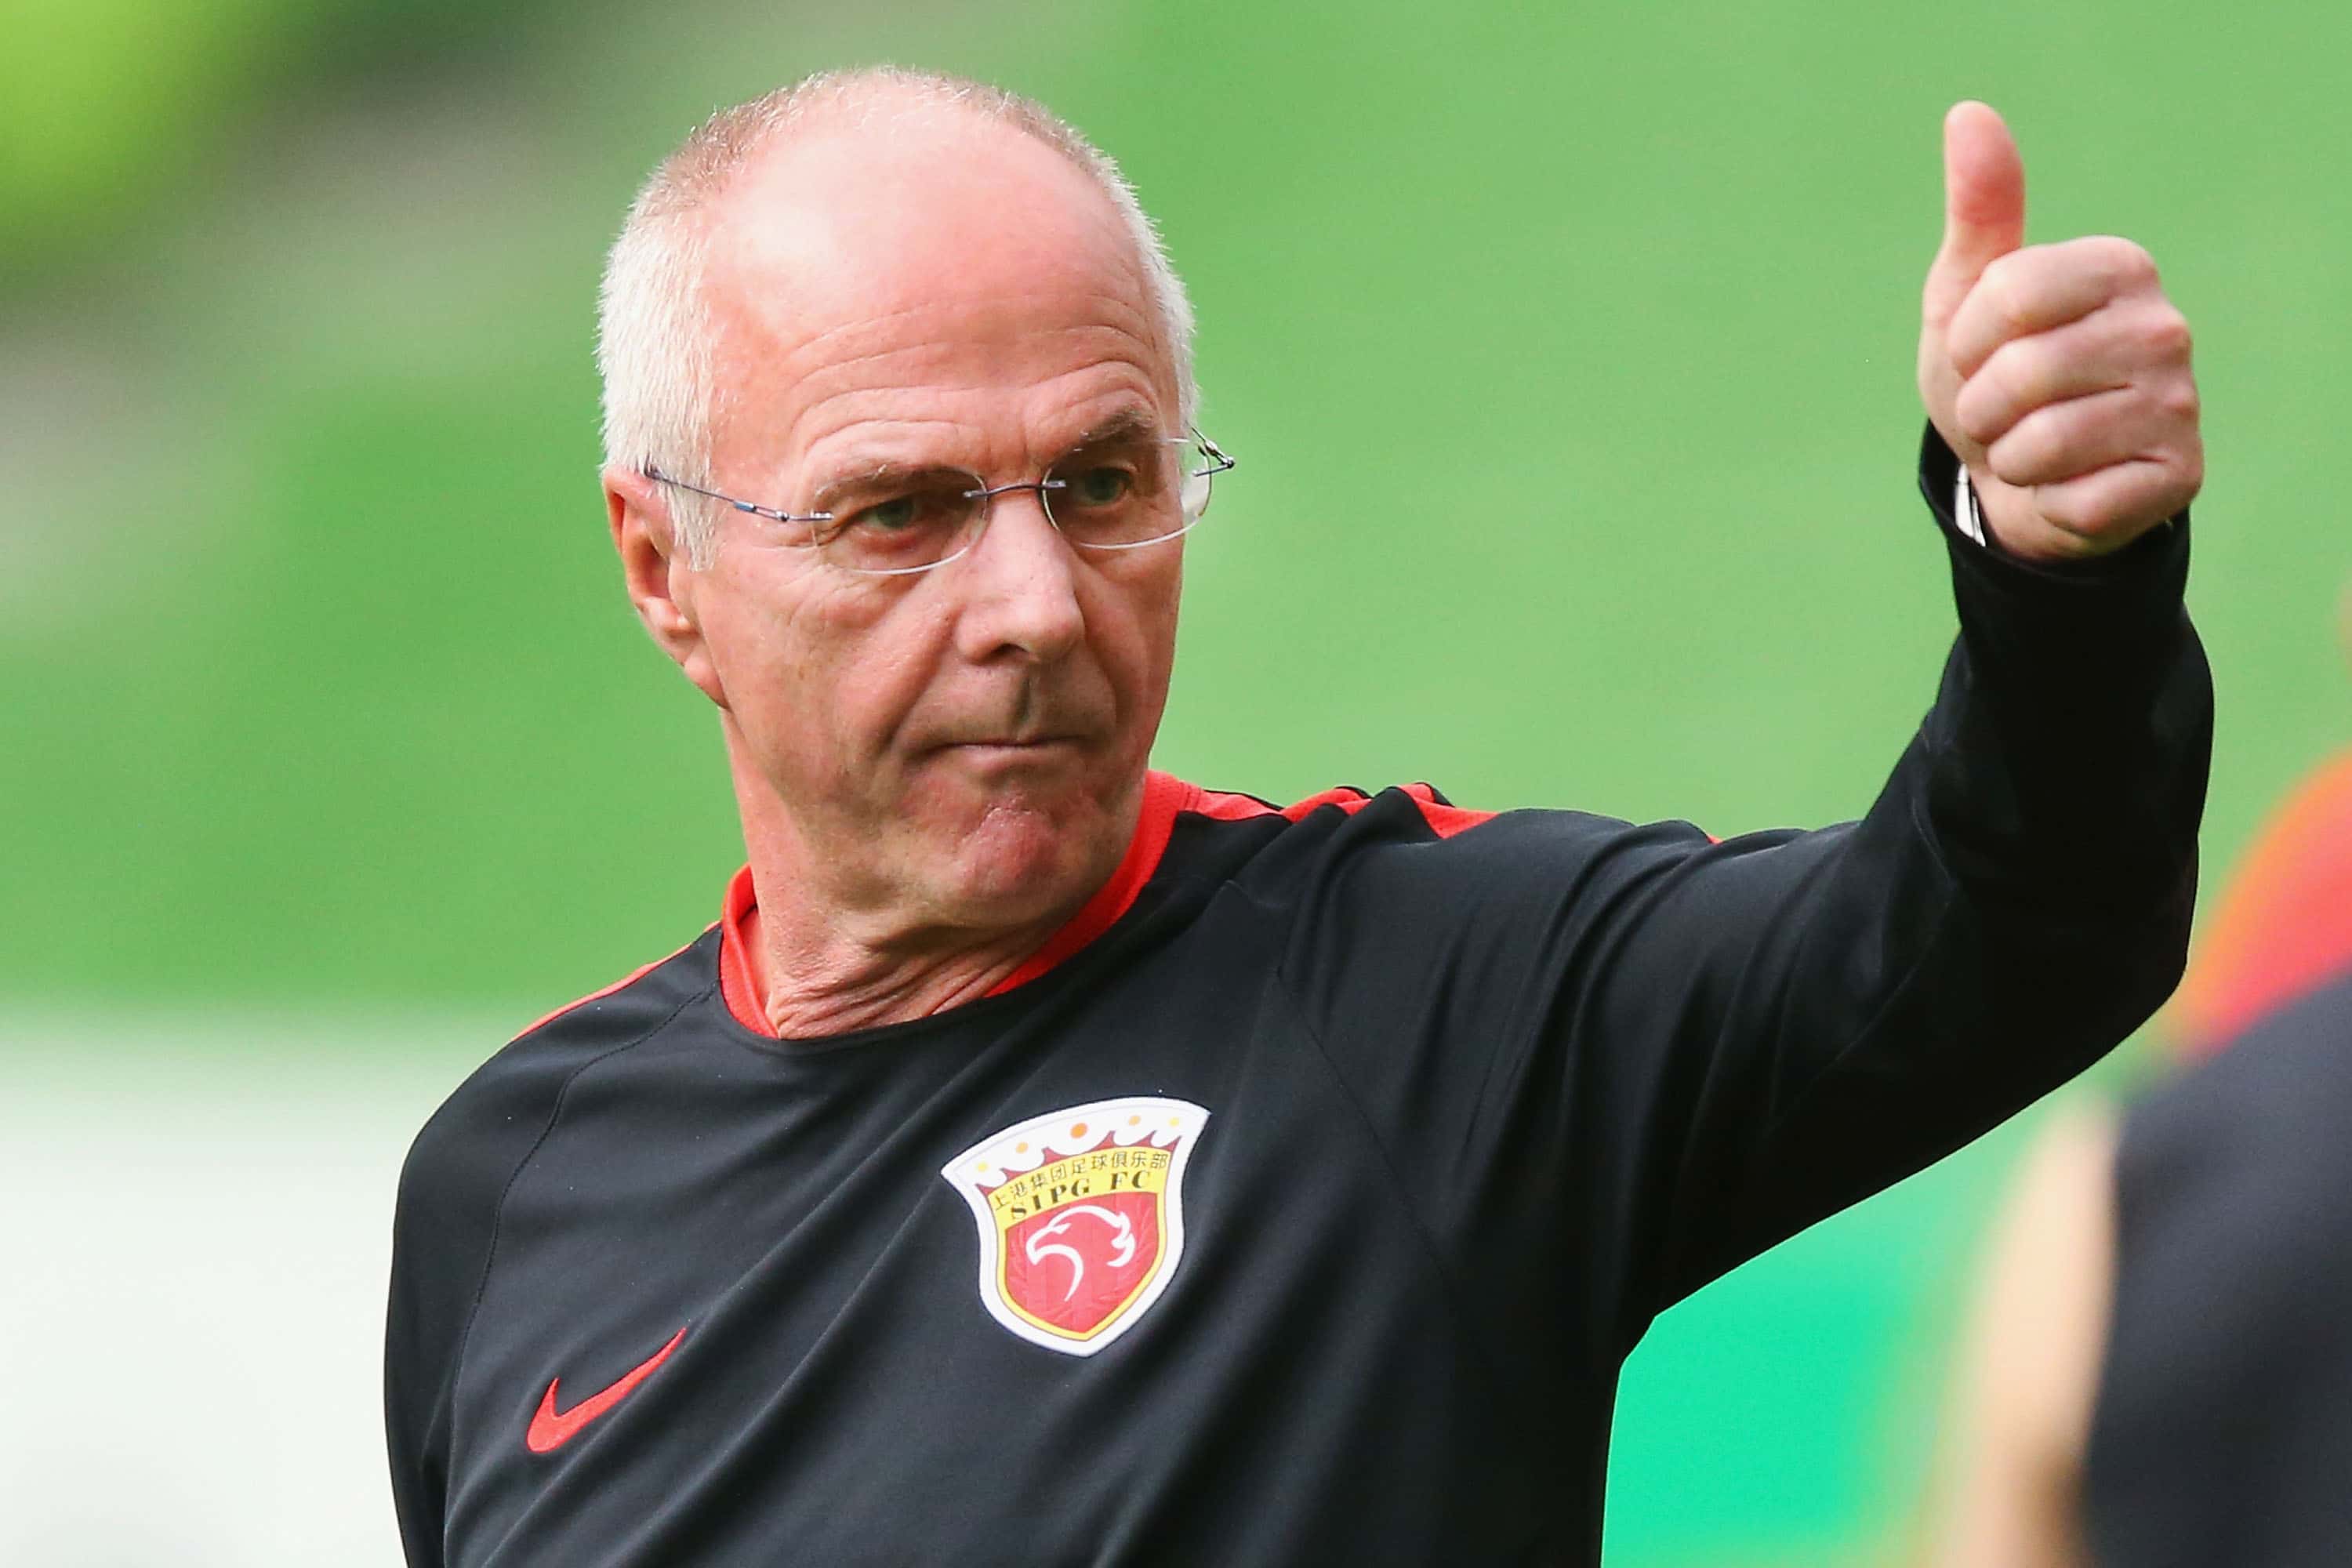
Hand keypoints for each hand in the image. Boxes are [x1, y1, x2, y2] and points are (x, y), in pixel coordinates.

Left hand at [1916, 102, 2201, 560]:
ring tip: (2030, 446)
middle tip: (2003, 411)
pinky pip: (2073, 498)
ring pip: (2042, 442)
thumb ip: (1978, 210)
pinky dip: (2048, 500)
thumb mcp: (1967, 294)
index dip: (1966, 341)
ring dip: (2009, 457)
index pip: (2005, 296)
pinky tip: (2069, 484)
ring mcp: (2180, 404)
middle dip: (1982, 408)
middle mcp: (2165, 326)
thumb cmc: (1993, 376)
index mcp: (2118, 267)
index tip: (1979, 352)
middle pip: (2019, 373)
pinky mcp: (2177, 476)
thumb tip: (1969, 114)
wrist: (2018, 478)